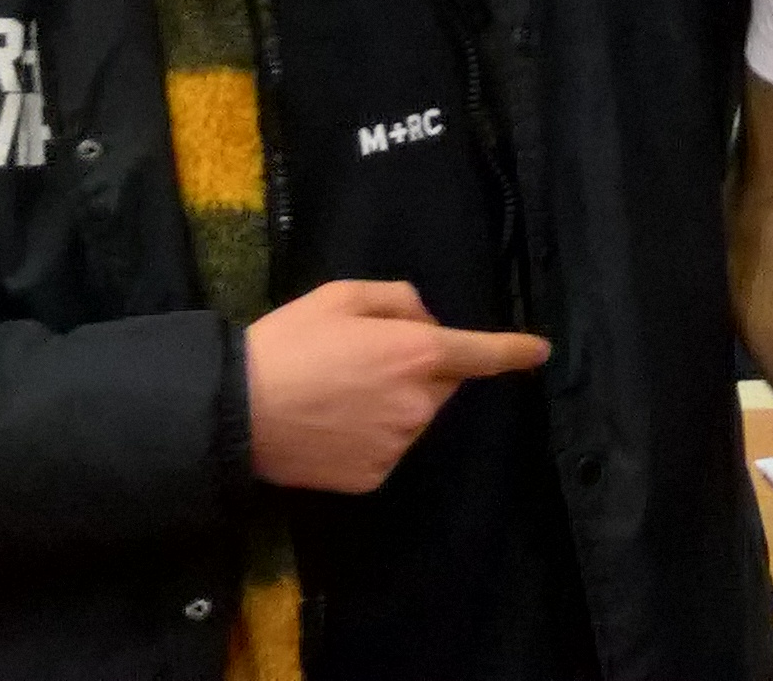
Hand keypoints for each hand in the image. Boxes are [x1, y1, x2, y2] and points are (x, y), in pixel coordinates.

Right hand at [244, 280, 550, 493]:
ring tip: (337, 394)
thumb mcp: (341, 296)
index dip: (514, 351)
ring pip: (413, 417)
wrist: (233, 411)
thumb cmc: (287, 344)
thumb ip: (398, 300)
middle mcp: (419, 403)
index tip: (538, 352)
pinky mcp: (374, 475)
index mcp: (419, 353)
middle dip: (420, 370)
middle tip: (363, 361)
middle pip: (440, 384)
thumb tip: (427, 321)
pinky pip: (386, 448)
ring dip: (394, 404)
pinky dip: (369, 436)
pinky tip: (330, 425)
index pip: (484, 353)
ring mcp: (398, 444)